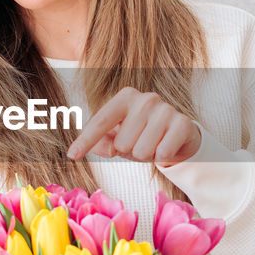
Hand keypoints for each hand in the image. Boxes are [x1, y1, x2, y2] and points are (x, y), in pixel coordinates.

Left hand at [66, 87, 201, 166]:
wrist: (180, 135)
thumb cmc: (143, 134)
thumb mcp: (119, 137)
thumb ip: (102, 141)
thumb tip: (106, 149)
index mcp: (125, 97)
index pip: (101, 121)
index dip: (86, 141)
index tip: (72, 156)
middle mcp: (145, 99)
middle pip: (122, 144)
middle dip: (129, 151)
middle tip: (141, 144)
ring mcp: (166, 109)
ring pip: (142, 151)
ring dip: (147, 155)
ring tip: (154, 145)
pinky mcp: (183, 123)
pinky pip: (162, 153)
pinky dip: (163, 156)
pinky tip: (167, 146)